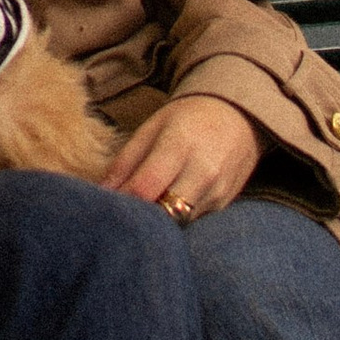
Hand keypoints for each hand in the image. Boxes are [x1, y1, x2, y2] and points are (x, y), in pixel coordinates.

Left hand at [102, 94, 262, 225]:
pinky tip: (165, 209)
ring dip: (157, 222)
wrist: (238, 116)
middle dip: (140, 219)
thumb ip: (125, 161)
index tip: (104, 206)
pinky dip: (175, 220)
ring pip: (177, 223)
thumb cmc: (186, 120)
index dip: (121, 202)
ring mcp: (217, 192)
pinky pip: (192, 222)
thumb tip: (101, 193)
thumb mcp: (151, 128)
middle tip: (121, 217)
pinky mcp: (224, 205)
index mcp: (179, 146)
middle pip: (162, 214)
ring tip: (141, 213)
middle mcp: (202, 172)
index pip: (145, 188)